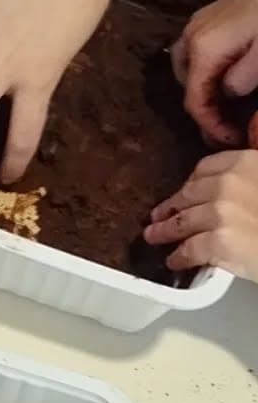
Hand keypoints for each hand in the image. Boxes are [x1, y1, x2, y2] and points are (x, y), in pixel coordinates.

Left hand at [145, 149, 257, 275]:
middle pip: (188, 195)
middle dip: (172, 206)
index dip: (191, 181)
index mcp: (246, 163)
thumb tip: (250, 141)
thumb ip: (254, 164)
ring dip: (165, 231)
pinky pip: (189, 250)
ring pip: (182, 222)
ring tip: (154, 236)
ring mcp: (221, 213)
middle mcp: (229, 184)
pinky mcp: (219, 243)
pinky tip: (174, 261)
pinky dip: (179, 257)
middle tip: (159, 215)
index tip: (185, 189)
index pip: (206, 168)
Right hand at [171, 0, 257, 144]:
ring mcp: (198, 22)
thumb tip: (227, 93)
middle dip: (205, 110)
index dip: (211, 126)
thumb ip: (242, 80)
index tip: (233, 140)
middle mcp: (191, 35)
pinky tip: (226, 77)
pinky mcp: (211, 15)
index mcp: (204, 47)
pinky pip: (195, 51)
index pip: (195, 100)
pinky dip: (205, 71)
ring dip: (202, 90)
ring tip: (225, 106)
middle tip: (230, 127)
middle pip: (187, 86)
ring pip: (186, 68)